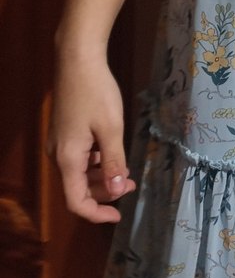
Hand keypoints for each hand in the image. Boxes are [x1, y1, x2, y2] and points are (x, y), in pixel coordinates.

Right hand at [45, 48, 136, 223]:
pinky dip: (96, 161)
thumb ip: (114, 161)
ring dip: (102, 176)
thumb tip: (118, 190)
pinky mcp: (65, 131)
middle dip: (105, 192)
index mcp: (67, 159)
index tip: (119, 216)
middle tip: (133, 185)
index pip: (76, 201)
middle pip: (78, 188)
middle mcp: (58, 155)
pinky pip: (79, 157)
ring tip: (127, 170)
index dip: (96, 213)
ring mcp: (59, 142)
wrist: (78, 60)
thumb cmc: (96, 93)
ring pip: (79, 172)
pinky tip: (112, 152)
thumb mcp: (111, 128)